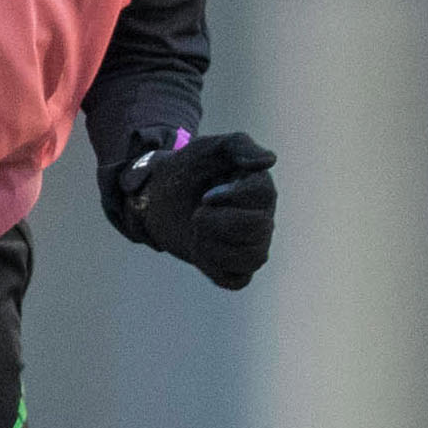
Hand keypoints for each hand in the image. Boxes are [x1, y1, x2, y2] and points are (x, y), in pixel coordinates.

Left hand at [122, 131, 277, 289]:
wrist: (157, 196)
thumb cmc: (187, 170)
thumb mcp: (207, 148)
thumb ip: (239, 146)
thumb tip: (270, 161)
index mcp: (260, 187)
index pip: (262, 196)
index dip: (231, 197)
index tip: (206, 196)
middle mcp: (263, 217)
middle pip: (259, 228)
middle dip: (219, 222)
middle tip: (198, 214)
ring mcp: (251, 246)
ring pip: (252, 258)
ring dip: (214, 246)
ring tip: (198, 232)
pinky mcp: (235, 269)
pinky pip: (237, 280)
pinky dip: (213, 268)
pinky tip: (201, 251)